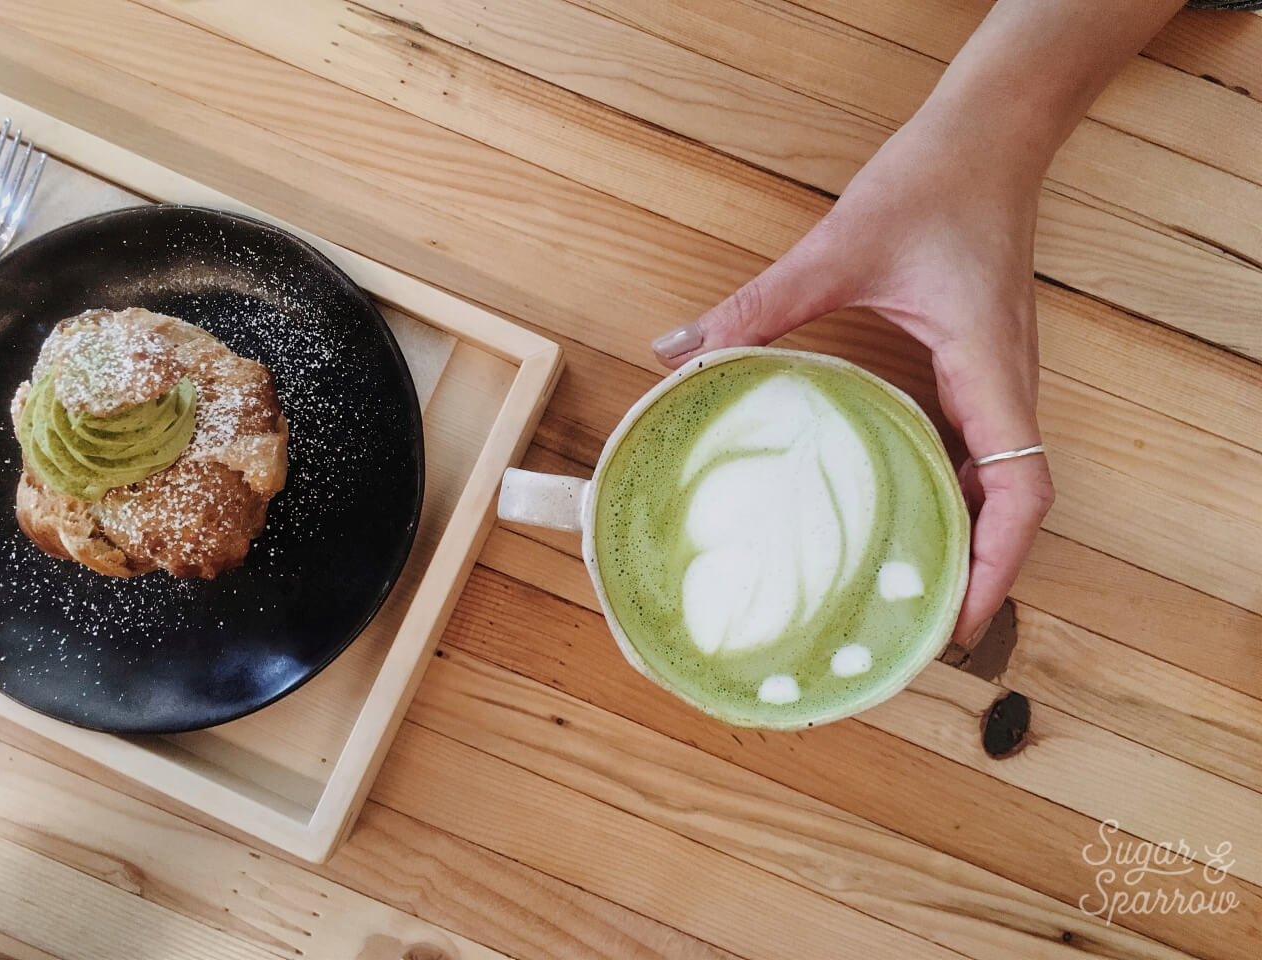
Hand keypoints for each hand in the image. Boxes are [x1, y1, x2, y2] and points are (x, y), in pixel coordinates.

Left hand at [651, 118, 1054, 646]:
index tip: (957, 620)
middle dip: (979, 571)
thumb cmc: (934, 182)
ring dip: (967, 536)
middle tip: (918, 627)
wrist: (989, 135)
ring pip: (1000, 481)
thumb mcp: (839, 248)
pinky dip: (951, 490)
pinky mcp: (978, 367)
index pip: (1021, 487)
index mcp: (988, 367)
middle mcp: (1004, 384)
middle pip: (1014, 503)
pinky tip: (901, 505)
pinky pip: (977, 448)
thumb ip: (760, 304)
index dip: (998, 563)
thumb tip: (677, 352)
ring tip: (909, 586)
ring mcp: (996, 378)